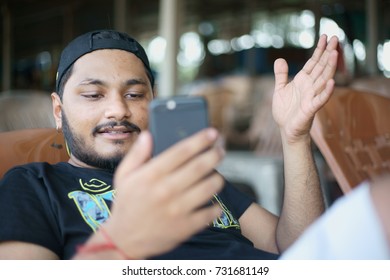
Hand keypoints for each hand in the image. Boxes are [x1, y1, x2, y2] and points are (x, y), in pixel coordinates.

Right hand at [104, 128, 223, 258]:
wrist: (124, 240)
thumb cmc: (127, 203)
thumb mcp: (124, 176)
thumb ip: (137, 154)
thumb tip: (148, 134)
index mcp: (151, 175)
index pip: (182, 151)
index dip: (200, 139)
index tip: (212, 132)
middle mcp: (165, 190)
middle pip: (200, 166)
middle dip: (215, 154)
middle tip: (221, 149)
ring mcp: (177, 210)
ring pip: (209, 187)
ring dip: (217, 178)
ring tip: (216, 174)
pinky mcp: (185, 227)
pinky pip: (210, 212)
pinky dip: (216, 206)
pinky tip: (213, 202)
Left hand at [272, 34, 338, 143]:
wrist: (286, 130)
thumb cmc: (285, 111)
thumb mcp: (279, 89)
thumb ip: (281, 75)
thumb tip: (279, 59)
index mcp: (303, 81)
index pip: (313, 62)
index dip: (319, 50)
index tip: (324, 36)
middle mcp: (310, 86)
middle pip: (321, 67)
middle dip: (328, 53)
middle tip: (335, 38)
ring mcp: (312, 97)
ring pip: (323, 79)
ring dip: (329, 67)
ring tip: (335, 53)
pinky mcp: (310, 108)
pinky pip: (320, 99)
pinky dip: (326, 91)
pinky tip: (331, 82)